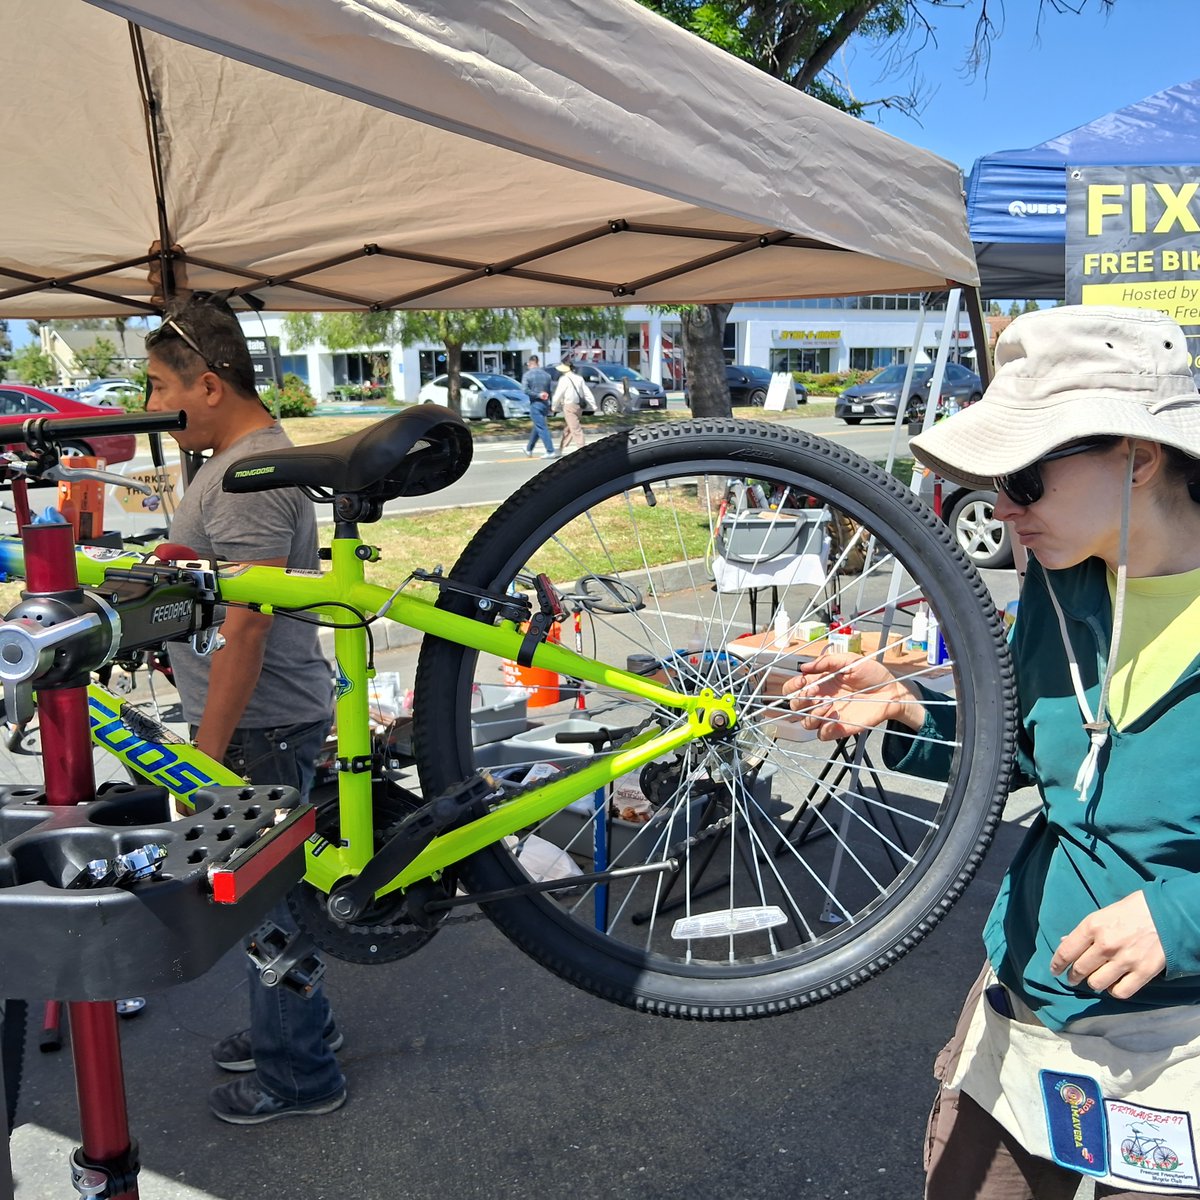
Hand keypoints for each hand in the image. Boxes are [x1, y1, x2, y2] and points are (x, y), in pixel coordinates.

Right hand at [781, 652, 924, 740]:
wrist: (891, 691)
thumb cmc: (872, 674)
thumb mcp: (849, 661)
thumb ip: (827, 662)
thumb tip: (804, 667)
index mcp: (819, 683)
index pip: (793, 688)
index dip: (792, 686)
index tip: (803, 681)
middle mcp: (820, 700)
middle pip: (795, 707)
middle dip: (800, 701)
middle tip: (816, 693)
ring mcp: (829, 716)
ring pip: (806, 723)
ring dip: (812, 715)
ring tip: (828, 706)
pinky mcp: (839, 728)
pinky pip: (821, 735)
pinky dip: (824, 729)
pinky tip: (834, 718)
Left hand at [1049, 891, 1165, 999]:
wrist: (1165, 913)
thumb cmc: (1131, 910)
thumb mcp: (1102, 914)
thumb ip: (1084, 931)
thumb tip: (1065, 942)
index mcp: (1092, 926)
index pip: (1066, 952)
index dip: (1056, 965)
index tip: (1054, 971)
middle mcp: (1105, 945)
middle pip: (1079, 970)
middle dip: (1073, 976)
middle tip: (1073, 978)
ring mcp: (1124, 960)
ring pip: (1097, 983)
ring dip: (1093, 983)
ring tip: (1095, 980)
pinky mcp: (1143, 972)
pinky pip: (1121, 992)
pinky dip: (1114, 991)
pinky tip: (1114, 985)